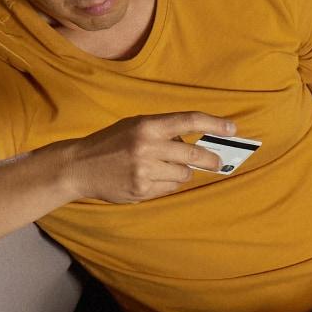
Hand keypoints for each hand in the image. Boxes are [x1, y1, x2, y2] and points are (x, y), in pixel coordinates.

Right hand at [67, 112, 235, 202]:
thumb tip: (195, 142)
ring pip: (183, 175)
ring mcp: (145, 171)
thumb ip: (163, 132)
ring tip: (162, 168)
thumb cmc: (110, 143)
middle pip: (194, 154)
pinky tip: (149, 179)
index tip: (233, 129)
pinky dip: (166, 185)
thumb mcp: (134, 127)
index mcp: (147, 125)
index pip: (189, 120)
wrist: (78, 167)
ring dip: (181, 172)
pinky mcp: (141, 190)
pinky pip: (169, 189)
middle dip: (209, 159)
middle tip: (217, 162)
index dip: (215, 123)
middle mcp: (147, 147)